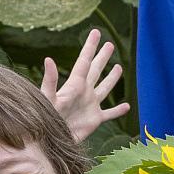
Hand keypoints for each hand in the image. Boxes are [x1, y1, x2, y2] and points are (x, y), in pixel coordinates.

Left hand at [41, 28, 128, 143]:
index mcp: (74, 85)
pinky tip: (127, 106)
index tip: (96, 32)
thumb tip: (48, 59)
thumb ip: (49, 80)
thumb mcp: (47, 98)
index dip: (90, 46)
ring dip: (112, 79)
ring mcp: (90, 106)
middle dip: (102, 57)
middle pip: (95, 70)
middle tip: (109, 44)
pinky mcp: (95, 121)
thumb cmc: (46, 120)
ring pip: (104, 89)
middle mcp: (84, 92)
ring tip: (118, 67)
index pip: (84, 61)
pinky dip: (118, 111)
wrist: (51, 141)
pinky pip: (110, 114)